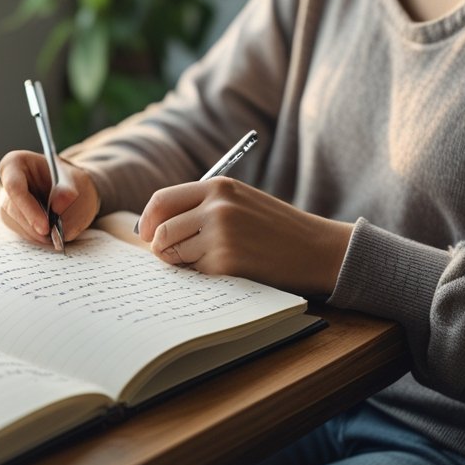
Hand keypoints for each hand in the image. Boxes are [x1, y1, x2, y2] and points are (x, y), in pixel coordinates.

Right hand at [0, 150, 100, 247]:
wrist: (72, 192)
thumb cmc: (71, 182)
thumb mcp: (78, 181)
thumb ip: (69, 192)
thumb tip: (57, 206)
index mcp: (16, 162)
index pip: (14, 187)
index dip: (29, 209)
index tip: (46, 227)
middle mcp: (6, 182)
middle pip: (14, 210)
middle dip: (36, 226)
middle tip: (58, 236)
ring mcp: (7, 203)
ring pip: (18, 225)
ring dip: (40, 234)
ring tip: (60, 230)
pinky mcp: (11, 220)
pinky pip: (23, 234)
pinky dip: (40, 237)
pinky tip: (53, 231)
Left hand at [138, 177, 353, 294]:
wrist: (317, 249)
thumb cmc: (277, 228)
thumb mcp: (241, 201)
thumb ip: (202, 207)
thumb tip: (154, 230)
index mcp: (218, 187)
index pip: (161, 200)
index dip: (147, 221)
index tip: (146, 236)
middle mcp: (216, 207)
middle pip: (161, 232)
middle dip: (161, 249)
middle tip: (174, 258)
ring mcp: (221, 235)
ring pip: (174, 255)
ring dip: (184, 264)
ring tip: (212, 262)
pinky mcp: (227, 262)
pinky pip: (196, 274)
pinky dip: (205, 277)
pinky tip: (229, 270)